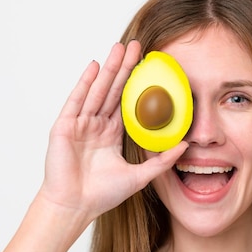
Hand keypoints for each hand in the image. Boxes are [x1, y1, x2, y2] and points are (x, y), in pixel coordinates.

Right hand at [38, 41, 187, 218]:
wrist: (76, 207)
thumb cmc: (102, 195)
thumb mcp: (140, 175)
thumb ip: (161, 160)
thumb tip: (185, 146)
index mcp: (111, 134)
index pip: (126, 102)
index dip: (137, 84)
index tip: (149, 66)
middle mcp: (96, 125)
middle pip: (113, 90)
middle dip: (125, 68)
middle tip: (136, 45)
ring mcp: (80, 124)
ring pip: (98, 90)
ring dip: (109, 69)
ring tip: (119, 48)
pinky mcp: (66, 126)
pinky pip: (77, 100)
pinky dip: (85, 83)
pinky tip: (95, 66)